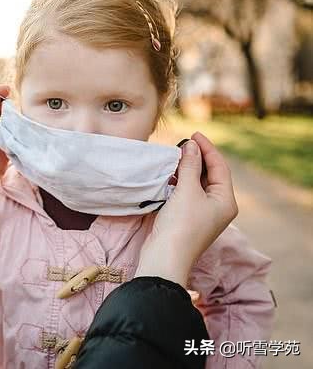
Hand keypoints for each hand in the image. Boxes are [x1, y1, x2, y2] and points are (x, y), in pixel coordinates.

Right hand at [135, 132, 238, 286]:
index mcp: (225, 201)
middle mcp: (218, 207)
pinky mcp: (188, 218)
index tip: (193, 134)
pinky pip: (187, 194)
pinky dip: (179, 182)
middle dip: (197, 158)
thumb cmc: (181, 224)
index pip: (220, 167)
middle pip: (210, 175)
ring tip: (174, 157)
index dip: (208, 148)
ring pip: (197, 184)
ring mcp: (203, 214)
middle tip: (182, 144)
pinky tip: (169, 176)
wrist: (165, 257)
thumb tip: (192, 146)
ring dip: (187, 170)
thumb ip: (190, 166)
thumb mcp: (187, 191)